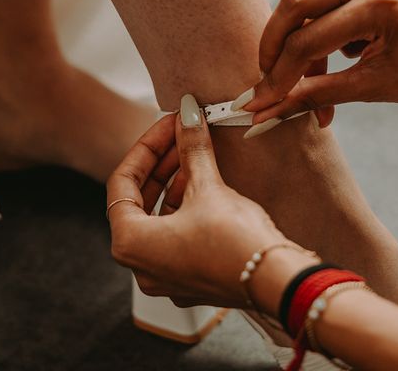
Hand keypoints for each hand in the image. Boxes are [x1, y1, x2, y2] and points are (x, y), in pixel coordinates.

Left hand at [106, 95, 287, 308]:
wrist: (274, 280)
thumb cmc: (234, 242)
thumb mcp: (207, 188)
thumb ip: (192, 149)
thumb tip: (188, 116)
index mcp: (130, 243)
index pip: (122, 182)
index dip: (146, 147)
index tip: (168, 124)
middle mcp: (141, 265)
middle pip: (138, 200)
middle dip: (161, 163)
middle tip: (180, 134)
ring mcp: (165, 274)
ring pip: (158, 217)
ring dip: (173, 183)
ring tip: (192, 153)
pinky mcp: (189, 277)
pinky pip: (175, 234)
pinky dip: (184, 206)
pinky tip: (202, 183)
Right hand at [236, 0, 397, 129]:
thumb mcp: (374, 89)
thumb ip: (316, 95)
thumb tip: (269, 110)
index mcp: (383, 3)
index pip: (309, 40)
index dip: (279, 75)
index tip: (259, 102)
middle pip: (298, 3)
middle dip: (275, 47)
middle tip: (265, 81)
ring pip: (310, 4)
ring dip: (301, 49)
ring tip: (309, 90)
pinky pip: (330, 5)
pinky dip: (322, 38)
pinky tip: (334, 64)